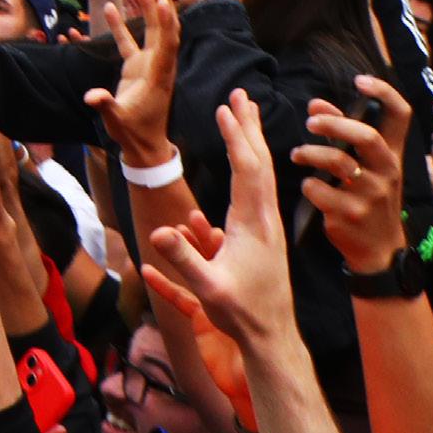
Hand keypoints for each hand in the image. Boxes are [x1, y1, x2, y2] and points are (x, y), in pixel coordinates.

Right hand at [83, 0, 178, 163]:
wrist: (144, 146)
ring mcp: (148, 65)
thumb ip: (106, 105)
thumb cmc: (134, 133)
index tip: (164, 2)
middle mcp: (157, 66)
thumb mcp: (118, 121)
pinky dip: (120, 25)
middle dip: (160, 4)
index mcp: (158, 77)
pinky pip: (129, 41)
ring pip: (150, 31)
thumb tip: (91, 96)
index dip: (166, 23)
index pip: (166, 45)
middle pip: (163, 29)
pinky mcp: (137, 68)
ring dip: (146, 8)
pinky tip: (109, 8)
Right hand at [144, 88, 295, 353]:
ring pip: (262, 174)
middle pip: (259, 162)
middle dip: (249, 127)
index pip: (246, 169)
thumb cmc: (241, 315)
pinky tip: (245, 163)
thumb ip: (183, 260)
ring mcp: (267, 225)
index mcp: (253, 224)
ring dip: (252, 142)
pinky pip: (259, 191)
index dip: (235, 137)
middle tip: (241, 94)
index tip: (225, 108)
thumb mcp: (208, 291)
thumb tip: (158, 232)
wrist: (273, 338)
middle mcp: (264, 218)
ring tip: (245, 117)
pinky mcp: (265, 235)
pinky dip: (252, 167)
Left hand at [291, 75, 411, 273]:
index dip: (384, 92)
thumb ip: (342, 133)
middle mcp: (387, 172)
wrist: (379, 251)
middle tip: (311, 123)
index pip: (401, 115)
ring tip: (297, 154)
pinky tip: (308, 187)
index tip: (360, 81)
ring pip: (336, 162)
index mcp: (392, 154)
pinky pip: (319, 190)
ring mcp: (371, 195)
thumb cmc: (369, 197)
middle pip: (366, 136)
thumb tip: (315, 104)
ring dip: (309, 153)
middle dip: (334, 123)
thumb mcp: (366, 166)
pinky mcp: (350, 215)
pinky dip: (308, 185)